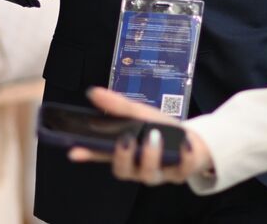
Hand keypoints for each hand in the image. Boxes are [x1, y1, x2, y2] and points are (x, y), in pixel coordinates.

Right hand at [68, 87, 210, 185]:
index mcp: (125, 155)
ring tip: (154, 136)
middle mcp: (138, 169)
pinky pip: (182, 171)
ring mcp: (159, 174)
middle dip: (123, 158)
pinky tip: (185, 143)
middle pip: (124, 172)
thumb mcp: (139, 114)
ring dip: (151, 156)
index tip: (75, 151)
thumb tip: (93, 92)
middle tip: (126, 140)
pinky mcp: (181, 173)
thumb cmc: (160, 130)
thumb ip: (118, 106)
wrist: (191, 140)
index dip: (88, 154)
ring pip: (150, 175)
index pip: (102, 156)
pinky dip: (184, 157)